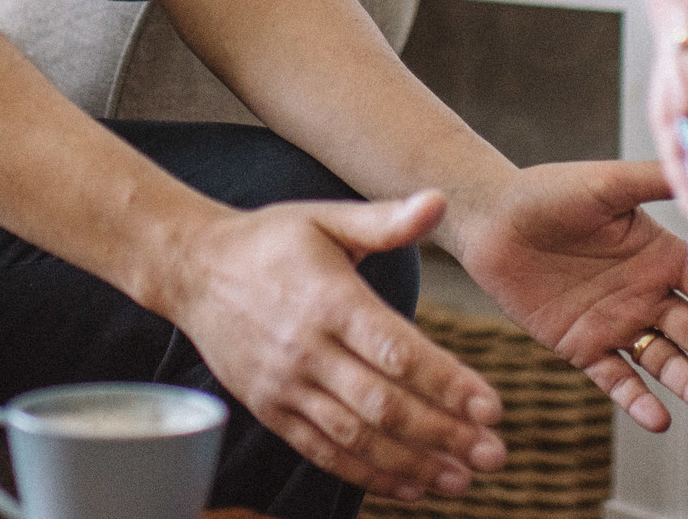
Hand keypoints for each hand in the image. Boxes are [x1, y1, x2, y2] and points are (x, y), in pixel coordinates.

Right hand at [166, 191, 507, 502]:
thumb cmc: (270, 241)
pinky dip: (367, 475)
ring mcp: (285, 386)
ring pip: (355, 437)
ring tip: (462, 479)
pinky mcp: (271, 410)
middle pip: (382, 404)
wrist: (193, 270)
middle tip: (493, 453)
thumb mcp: (326, 218)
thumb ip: (385, 220)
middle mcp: (306, 349)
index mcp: (328, 299)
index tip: (491, 406)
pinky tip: (410, 486)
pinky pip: (322, 452)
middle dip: (443, 433)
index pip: (395, 350)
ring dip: (413, 463)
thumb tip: (440, 201)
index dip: (446, 382)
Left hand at [450, 161, 687, 428]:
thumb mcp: (607, 184)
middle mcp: (648, 294)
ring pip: (664, 362)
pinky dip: (637, 401)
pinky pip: (616, 380)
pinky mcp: (583, 348)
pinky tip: (659, 420)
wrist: (489, 220)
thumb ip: (655, 180)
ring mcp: (618, 324)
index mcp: (661, 255)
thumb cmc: (547, 192)